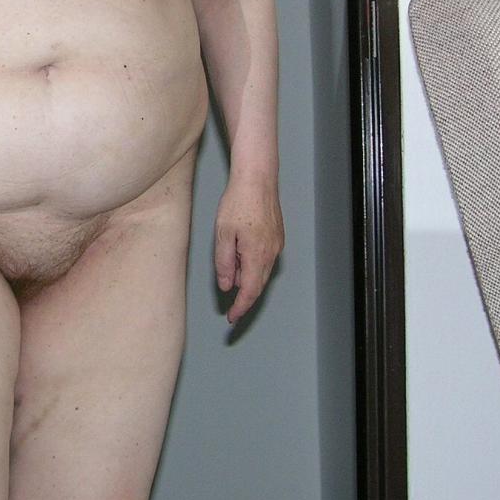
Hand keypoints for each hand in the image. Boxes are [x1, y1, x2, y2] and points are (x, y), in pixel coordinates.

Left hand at [214, 173, 281, 324]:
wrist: (258, 179)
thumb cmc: (238, 202)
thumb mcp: (223, 234)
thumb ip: (224, 263)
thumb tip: (227, 285)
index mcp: (257, 255)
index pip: (249, 292)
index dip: (241, 308)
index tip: (232, 319)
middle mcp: (271, 253)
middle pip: (258, 284)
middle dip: (244, 298)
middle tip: (231, 310)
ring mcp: (276, 244)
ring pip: (262, 272)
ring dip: (248, 281)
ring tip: (232, 279)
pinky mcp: (277, 236)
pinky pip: (265, 260)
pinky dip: (254, 267)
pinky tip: (242, 261)